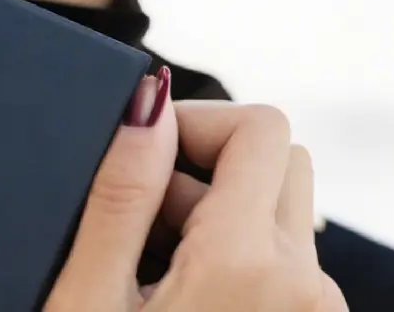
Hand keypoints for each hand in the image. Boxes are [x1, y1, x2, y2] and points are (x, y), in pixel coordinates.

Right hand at [43, 71, 347, 310]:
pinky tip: (175, 293)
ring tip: (146, 264)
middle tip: (139, 212)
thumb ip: (120, 195)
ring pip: (275, 211)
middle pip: (274, 161)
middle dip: (202, 165)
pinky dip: (233, 254)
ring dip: (214, 212)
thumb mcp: (89, 296)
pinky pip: (280, 260)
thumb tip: (147, 102)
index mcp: (249, 263)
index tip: (140, 150)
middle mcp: (303, 285)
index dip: (194, 119)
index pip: (261, 125)